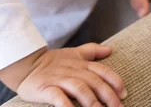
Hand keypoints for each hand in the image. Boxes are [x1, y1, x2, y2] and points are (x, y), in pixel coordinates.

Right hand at [0, 44, 126, 106]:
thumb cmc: (53, 61)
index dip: (114, 81)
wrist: (26, 64)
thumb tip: (110, 49)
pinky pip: (58, 98)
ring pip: (80, 89)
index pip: (102, 70)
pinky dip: (67, 106)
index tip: (124, 93)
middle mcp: (73, 70)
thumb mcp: (74, 53)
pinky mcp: (47, 88)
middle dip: (108, 96)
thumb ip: (92, 51)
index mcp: (81, 63)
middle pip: (94, 82)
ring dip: (92, 102)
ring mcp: (60, 79)